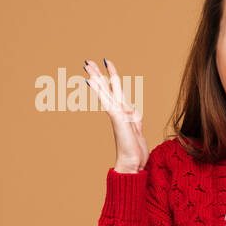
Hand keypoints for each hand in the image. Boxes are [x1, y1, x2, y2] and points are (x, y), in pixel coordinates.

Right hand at [84, 58, 148, 172]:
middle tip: (87, 61)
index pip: (115, 90)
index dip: (111, 76)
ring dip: (97, 78)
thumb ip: (134, 117)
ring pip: (105, 91)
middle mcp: (118, 111)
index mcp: (124, 111)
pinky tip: (92, 82)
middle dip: (98, 74)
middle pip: (107, 88)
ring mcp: (117, 114)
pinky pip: (107, 101)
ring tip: (88, 65)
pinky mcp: (117, 118)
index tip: (106, 64)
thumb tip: (132, 109)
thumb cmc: (134, 150)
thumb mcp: (137, 128)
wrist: (132, 164)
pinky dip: (100, 91)